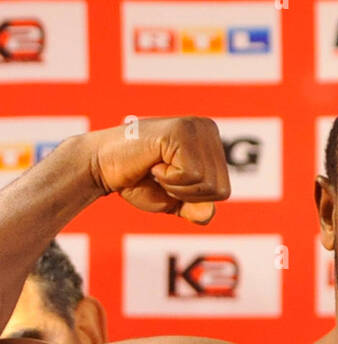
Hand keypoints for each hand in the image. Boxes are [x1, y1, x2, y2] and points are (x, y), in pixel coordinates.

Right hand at [85, 117, 230, 223]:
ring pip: (207, 184)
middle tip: (161, 174)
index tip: (170, 180)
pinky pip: (191, 175)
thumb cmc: (139, 181)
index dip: (194, 199)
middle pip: (220, 190)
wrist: (104, 166)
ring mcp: (196, 127)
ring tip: (157, 166)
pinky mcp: (181, 131)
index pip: (223, 192)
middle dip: (187, 194)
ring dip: (176, 186)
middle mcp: (209, 129)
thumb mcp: (177, 202)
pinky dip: (169, 178)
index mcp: (212, 143)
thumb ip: (199, 210)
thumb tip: (208, 212)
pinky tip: (154, 161)